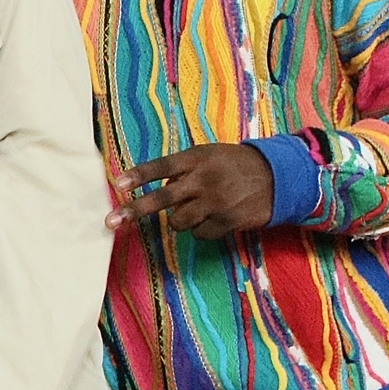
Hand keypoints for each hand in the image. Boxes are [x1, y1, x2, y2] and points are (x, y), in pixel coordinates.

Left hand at [116, 141, 277, 239]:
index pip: (163, 166)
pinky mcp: (227, 221)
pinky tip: (215, 217)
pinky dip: (202, 230)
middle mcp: (204, 179)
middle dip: (135, 211)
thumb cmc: (234, 164)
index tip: (119, 184)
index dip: (140, 175)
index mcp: (198, 158)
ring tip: (198, 208)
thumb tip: (156, 186)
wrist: (277, 176)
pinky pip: (200, 234)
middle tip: (112, 221)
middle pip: (163, 198)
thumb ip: (183, 168)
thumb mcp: (209, 155)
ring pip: (178, 222)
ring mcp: (216, 202)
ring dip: (181, 219)